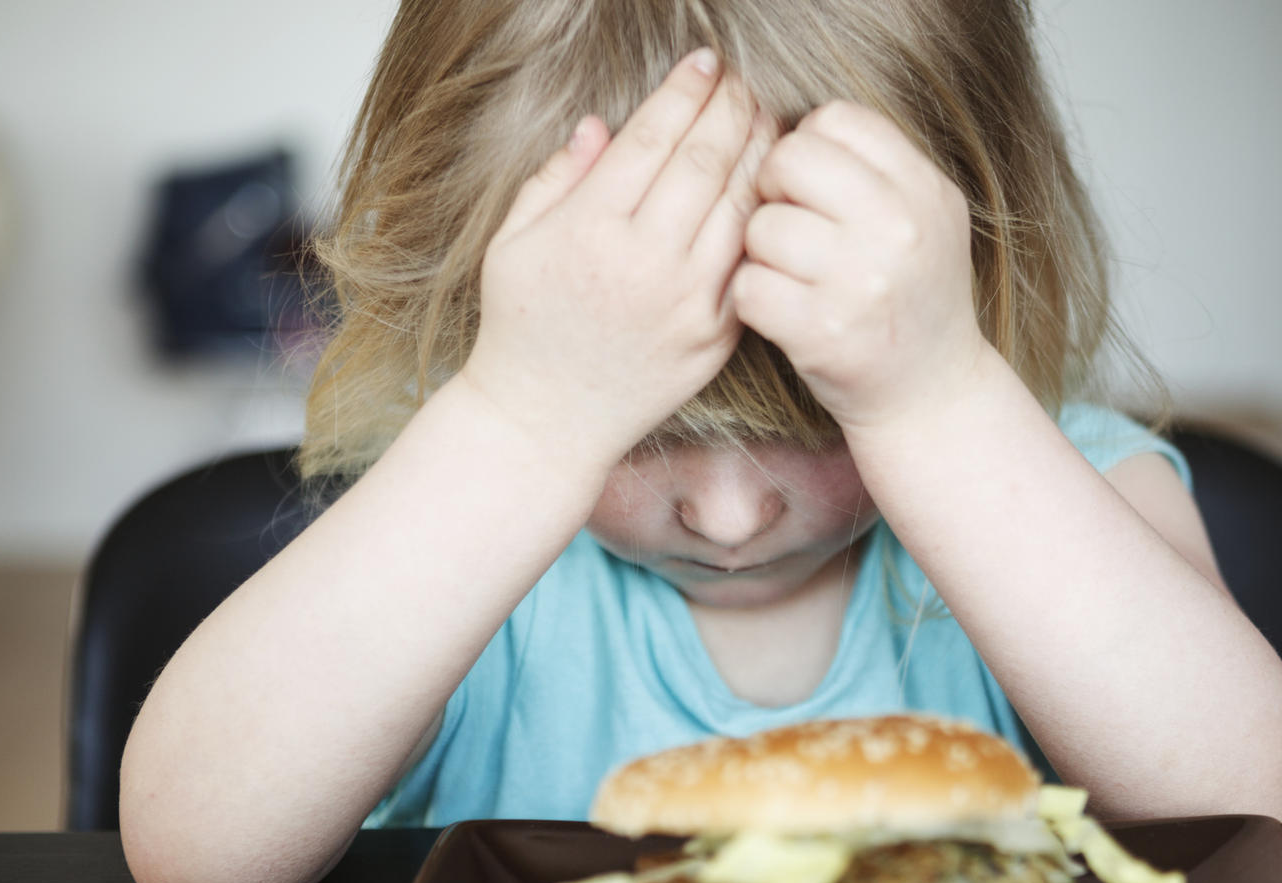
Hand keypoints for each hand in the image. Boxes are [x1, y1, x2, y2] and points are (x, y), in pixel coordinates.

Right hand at [459, 50, 775, 463]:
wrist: (547, 421)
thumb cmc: (522, 327)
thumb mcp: (513, 242)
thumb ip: (557, 178)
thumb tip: (602, 125)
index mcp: (590, 230)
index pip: (653, 137)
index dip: (685, 91)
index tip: (704, 62)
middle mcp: (645, 263)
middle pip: (707, 161)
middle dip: (732, 107)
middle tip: (743, 79)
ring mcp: (688, 302)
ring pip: (740, 206)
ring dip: (760, 153)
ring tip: (765, 120)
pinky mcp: (716, 334)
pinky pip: (750, 260)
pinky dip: (764, 216)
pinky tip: (768, 188)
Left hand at [735, 102, 990, 431]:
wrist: (932, 395)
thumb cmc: (911, 298)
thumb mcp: (925, 219)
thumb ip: (875, 169)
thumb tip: (789, 126)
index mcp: (923, 191)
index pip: (836, 119)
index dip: (808, 145)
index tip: (812, 185)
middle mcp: (898, 231)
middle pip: (790, 159)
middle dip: (773, 188)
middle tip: (786, 224)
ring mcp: (860, 283)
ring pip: (762, 226)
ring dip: (760, 250)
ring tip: (789, 274)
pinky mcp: (820, 333)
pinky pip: (749, 286)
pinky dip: (752, 298)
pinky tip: (780, 310)